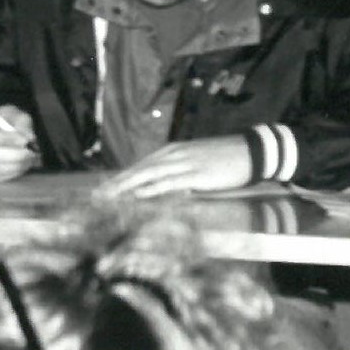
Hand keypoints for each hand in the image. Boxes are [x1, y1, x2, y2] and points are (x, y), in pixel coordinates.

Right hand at [0, 107, 39, 182]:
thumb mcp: (7, 113)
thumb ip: (20, 121)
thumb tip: (29, 137)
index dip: (6, 139)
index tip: (26, 141)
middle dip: (16, 156)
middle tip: (32, 154)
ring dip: (15, 167)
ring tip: (28, 161)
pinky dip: (8, 174)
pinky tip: (17, 167)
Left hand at [95, 135, 252, 198]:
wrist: (253, 151)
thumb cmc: (224, 158)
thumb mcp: (194, 163)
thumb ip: (175, 174)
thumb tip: (158, 188)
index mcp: (171, 152)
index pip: (139, 166)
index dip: (119, 179)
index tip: (101, 190)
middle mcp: (173, 155)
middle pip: (138, 170)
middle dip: (116, 184)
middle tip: (96, 196)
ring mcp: (184, 163)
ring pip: (148, 176)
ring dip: (126, 187)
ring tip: (108, 198)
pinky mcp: (197, 174)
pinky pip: (170, 183)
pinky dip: (152, 189)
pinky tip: (139, 196)